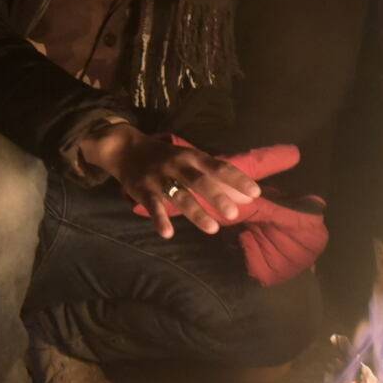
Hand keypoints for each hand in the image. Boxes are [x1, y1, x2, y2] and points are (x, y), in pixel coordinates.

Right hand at [75, 124, 260, 237]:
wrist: (127, 149)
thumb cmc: (168, 158)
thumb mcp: (191, 160)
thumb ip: (216, 177)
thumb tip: (246, 197)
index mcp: (193, 156)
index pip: (219, 167)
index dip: (237, 179)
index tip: (255, 193)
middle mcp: (178, 165)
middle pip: (199, 181)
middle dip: (217, 197)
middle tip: (233, 214)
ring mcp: (160, 177)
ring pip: (179, 196)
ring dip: (196, 212)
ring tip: (212, 229)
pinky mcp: (143, 189)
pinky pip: (153, 205)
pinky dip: (160, 219)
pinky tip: (168, 234)